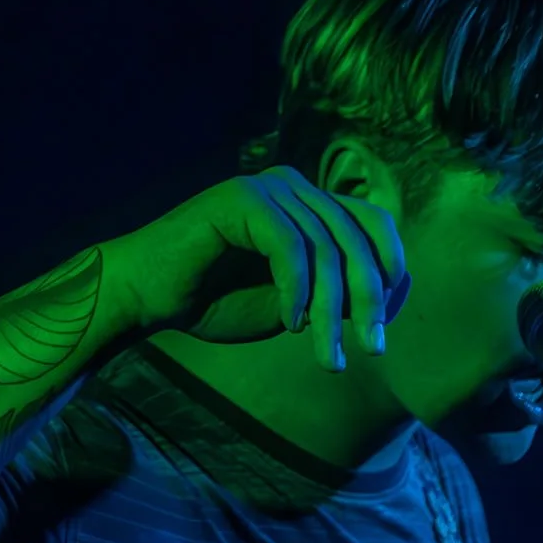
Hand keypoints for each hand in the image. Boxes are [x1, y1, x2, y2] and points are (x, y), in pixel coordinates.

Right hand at [103, 165, 411, 373]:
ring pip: (324, 249)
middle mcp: (295, 186)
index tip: (384, 327)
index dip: (390, 272)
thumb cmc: (216, 301)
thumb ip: (336, 293)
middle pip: (355, 239)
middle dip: (369, 301)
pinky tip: (288, 323)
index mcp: (311, 204)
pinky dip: (294, 289)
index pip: (374, 225)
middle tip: (372, 350)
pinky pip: (288, 245)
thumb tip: (393, 296)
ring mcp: (269, 186)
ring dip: (328, 312)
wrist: (149, 297)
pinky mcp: (242, 197)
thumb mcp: (294, 303)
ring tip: (326, 357)